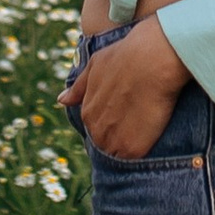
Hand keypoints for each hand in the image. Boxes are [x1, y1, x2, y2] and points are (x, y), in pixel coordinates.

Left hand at [74, 14, 191, 158]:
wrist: (152, 59)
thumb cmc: (126, 56)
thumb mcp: (95, 65)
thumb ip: (79, 87)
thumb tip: (62, 100)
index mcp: (87, 112)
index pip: (94, 128)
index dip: (111, 122)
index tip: (125, 113)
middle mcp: (96, 129)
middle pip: (105, 143)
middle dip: (118, 136)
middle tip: (137, 121)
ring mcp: (114, 141)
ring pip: (117, 153)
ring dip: (128, 145)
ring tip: (145, 127)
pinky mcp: (133, 150)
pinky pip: (134, 158)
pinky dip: (141, 149)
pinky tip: (151, 134)